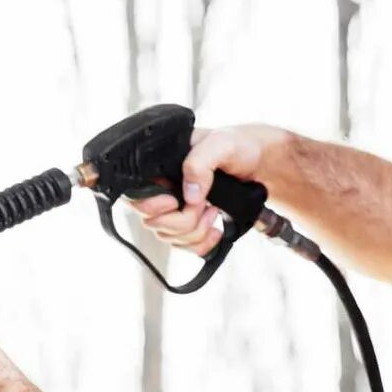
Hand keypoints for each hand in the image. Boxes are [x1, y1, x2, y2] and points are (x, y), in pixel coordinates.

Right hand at [124, 121, 292, 257]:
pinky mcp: (186, 225)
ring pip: (168, 237)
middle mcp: (161, 189)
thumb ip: (200, 163)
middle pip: (153, 222)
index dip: (152, 206)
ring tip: (214, 211)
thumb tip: (189, 196)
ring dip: (195, 231)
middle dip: (182, 220)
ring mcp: (172, 209)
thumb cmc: (237, 147)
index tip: (175, 202)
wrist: (257, 163)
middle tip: (204, 205)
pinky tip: (215, 230)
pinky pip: (182, 247)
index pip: (135, 196)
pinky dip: (200, 244)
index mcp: (160, 168)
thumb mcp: (220, 144)